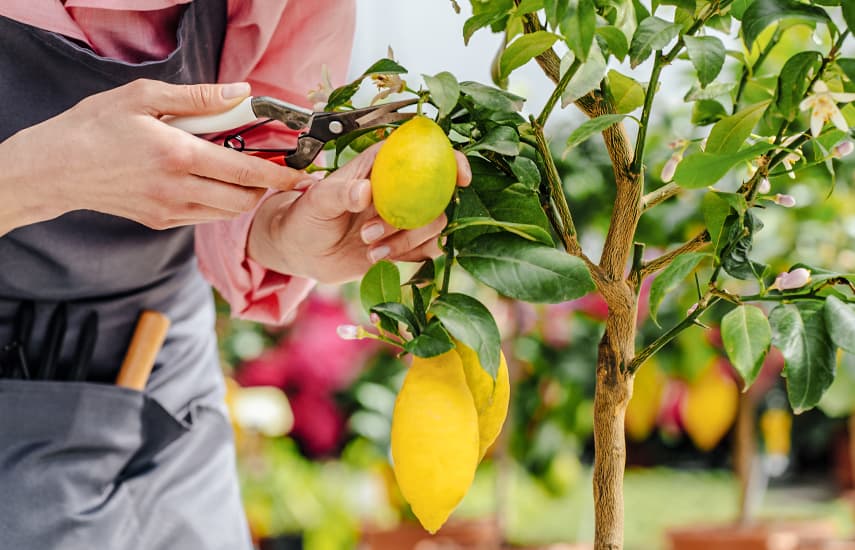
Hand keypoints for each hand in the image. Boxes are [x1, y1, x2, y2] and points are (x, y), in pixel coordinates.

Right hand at [0, 79, 307, 234]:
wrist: (56, 169)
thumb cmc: (97, 126)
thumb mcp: (144, 98)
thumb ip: (198, 97)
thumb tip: (242, 93)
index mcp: (179, 157)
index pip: (245, 171)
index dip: (279, 175)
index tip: (301, 175)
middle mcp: (178, 190)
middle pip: (244, 199)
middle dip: (265, 187)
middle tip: (271, 168)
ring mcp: (170, 211)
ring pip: (227, 212)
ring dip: (244, 196)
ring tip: (241, 172)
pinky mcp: (161, 222)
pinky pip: (204, 217)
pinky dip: (219, 203)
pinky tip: (210, 181)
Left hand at [247, 143, 471, 283]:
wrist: (301, 252)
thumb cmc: (305, 216)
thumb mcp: (316, 201)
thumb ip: (339, 193)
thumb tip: (365, 192)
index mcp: (383, 166)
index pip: (427, 154)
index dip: (452, 161)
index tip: (460, 178)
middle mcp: (400, 189)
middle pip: (438, 195)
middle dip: (414, 217)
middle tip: (371, 232)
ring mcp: (405, 217)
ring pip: (434, 225)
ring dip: (406, 240)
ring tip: (369, 248)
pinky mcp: (405, 244)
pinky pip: (427, 250)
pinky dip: (408, 257)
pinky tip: (378, 259)